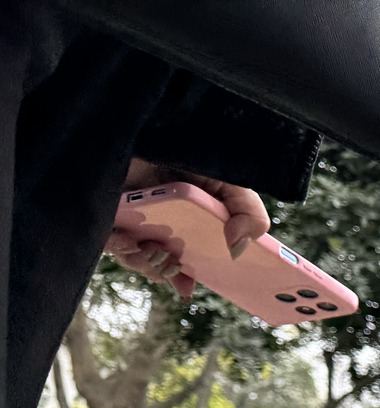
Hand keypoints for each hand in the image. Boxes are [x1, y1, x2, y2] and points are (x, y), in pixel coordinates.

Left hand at [104, 160, 270, 299]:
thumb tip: (239, 250)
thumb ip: (246, 211)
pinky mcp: (103, 211)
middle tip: (176, 265)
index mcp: (191, 216)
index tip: (202, 285)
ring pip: (138, 259)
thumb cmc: (179, 145)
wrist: (136, 120)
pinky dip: (120, 249)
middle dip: (170, 272)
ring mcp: (131, 217)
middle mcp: (160, 219)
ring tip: (154, 248)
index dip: (200, 275)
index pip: (198, 254)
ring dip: (148, 264)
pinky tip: (129, 239)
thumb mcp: (225, 178)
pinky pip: (109, 244)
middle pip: (166, 262)